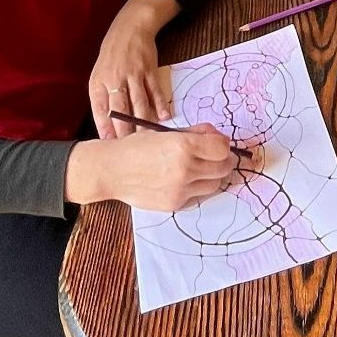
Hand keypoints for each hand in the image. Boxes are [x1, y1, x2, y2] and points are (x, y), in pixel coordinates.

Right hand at [75, 124, 238, 211]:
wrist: (113, 170)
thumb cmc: (139, 146)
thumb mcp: (168, 132)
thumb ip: (196, 133)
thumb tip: (219, 138)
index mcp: (183, 146)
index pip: (223, 148)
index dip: (223, 144)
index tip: (217, 143)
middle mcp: (184, 169)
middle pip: (224, 168)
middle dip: (223, 160)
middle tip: (215, 156)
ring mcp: (180, 189)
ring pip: (215, 184)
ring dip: (212, 175)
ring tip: (199, 168)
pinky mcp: (175, 204)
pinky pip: (198, 196)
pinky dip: (197, 187)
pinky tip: (184, 180)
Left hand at [88, 0, 175, 138]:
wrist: (130, 28)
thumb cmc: (112, 56)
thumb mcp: (100, 75)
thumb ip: (103, 99)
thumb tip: (108, 127)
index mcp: (99, 82)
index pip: (100, 110)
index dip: (104, 128)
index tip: (109, 145)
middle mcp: (114, 79)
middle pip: (120, 109)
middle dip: (124, 130)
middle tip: (129, 148)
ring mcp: (133, 74)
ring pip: (138, 102)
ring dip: (142, 121)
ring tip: (146, 138)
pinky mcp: (149, 69)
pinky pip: (154, 90)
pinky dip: (160, 104)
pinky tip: (164, 117)